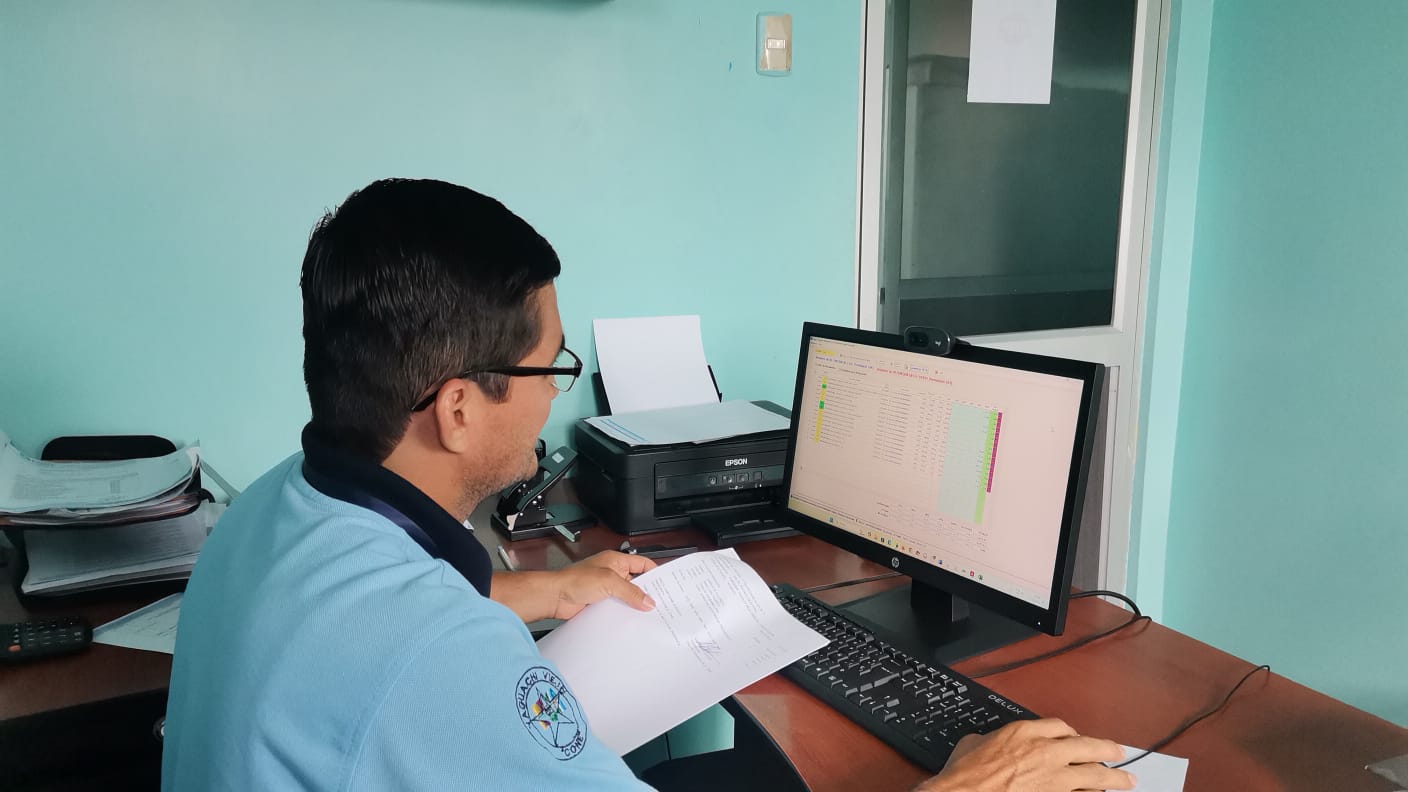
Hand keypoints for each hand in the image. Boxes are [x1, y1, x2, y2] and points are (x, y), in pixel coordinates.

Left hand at [491, 550, 657, 622]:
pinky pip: (617, 607)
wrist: (554, 597)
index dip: (655, 572)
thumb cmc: (575, 580)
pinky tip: (632, 621)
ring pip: (627, 597)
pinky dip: (624, 613)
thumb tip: (648, 600)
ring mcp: (605, 589)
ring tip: (649, 614)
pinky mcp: (599, 603)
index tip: (667, 584)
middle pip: (636, 582)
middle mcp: (611, 573)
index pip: (642, 563)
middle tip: (661, 602)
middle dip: (647, 592)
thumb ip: (631, 592)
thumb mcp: (609, 582)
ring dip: (635, 605)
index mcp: (615, 561)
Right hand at [914, 719, 1135, 791]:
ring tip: (1126, 780)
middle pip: (1086, 745)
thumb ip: (994, 740)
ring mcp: (1053, 778)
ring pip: (1093, 774)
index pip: (1059, 726)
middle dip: (1106, 749)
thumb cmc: (965, 775)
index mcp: (1023, 732)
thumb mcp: (974, 743)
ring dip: (1113, 777)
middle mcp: (1044, 751)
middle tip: (1118, 753)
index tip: (1074, 739)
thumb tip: (993, 743)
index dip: (1070, 733)